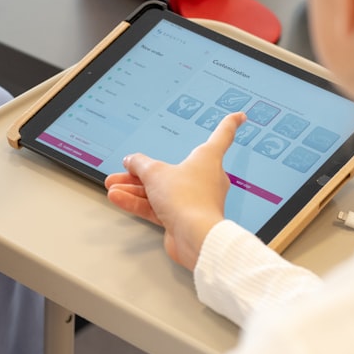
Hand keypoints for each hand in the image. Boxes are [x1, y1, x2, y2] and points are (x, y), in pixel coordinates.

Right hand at [105, 112, 245, 270]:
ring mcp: (194, 199)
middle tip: (127, 168)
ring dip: (136, 187)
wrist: (194, 237)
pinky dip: (139, 202)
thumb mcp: (155, 173)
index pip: (222, 135)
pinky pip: (157, 206)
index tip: (239, 116)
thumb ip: (140, 164)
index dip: (230, 123)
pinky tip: (120, 198)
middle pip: (172, 168)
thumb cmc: (189, 200)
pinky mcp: (183, 219)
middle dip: (144, 170)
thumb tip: (132, 160)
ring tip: (114, 185)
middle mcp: (204, 178)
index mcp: (208, 158)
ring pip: (161, 189)